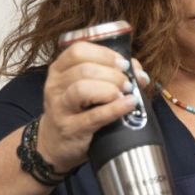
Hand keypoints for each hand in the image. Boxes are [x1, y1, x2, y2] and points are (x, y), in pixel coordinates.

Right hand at [37, 41, 148, 171]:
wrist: (55, 143)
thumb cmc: (77, 110)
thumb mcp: (85, 87)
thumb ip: (110, 73)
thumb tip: (138, 72)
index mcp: (59, 69)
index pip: (78, 51)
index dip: (105, 54)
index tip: (123, 63)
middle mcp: (56, 86)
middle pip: (84, 69)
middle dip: (113, 74)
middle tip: (128, 83)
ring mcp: (60, 108)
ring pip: (82, 88)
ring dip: (110, 88)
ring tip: (125, 93)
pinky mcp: (71, 129)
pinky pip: (94, 115)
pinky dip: (115, 108)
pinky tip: (129, 104)